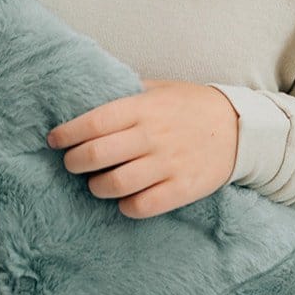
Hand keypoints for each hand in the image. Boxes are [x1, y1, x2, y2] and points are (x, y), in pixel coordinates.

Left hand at [45, 79, 238, 218]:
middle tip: (72, 163)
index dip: (68, 133)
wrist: (240, 128)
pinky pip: (142, 206)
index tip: (54, 140)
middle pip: (97, 155)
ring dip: (96, 187)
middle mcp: (153, 136)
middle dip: (75, 162)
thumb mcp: (161, 89)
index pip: (94, 122)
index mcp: (144, 108)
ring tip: (95, 183)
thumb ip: (128, 92)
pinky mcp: (182, 188)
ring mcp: (168, 164)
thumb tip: (89, 96)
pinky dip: (125, 206)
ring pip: (115, 184)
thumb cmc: (192, 105)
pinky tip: (123, 198)